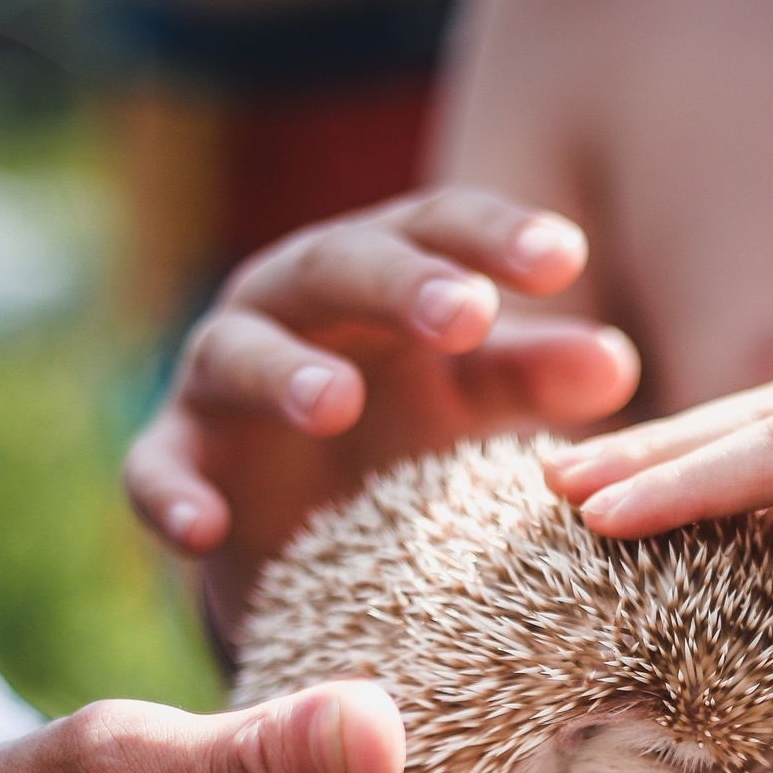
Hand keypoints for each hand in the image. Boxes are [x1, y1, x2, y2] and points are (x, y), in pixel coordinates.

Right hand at [124, 188, 640, 625]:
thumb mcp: (474, 407)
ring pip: (237, 353)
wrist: (302, 544)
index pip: (436, 228)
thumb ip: (533, 379)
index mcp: (378, 274)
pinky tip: (203, 528)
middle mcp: (292, 305)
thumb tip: (616, 361)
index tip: (564, 260)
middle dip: (398, 284)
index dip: (493, 236)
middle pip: (337, 266)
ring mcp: (222, 380)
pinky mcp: (174, 459)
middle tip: (465, 314)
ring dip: (284, 372)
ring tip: (336, 403)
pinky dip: (172, 493)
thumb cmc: (403, 439)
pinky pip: (155, 468)